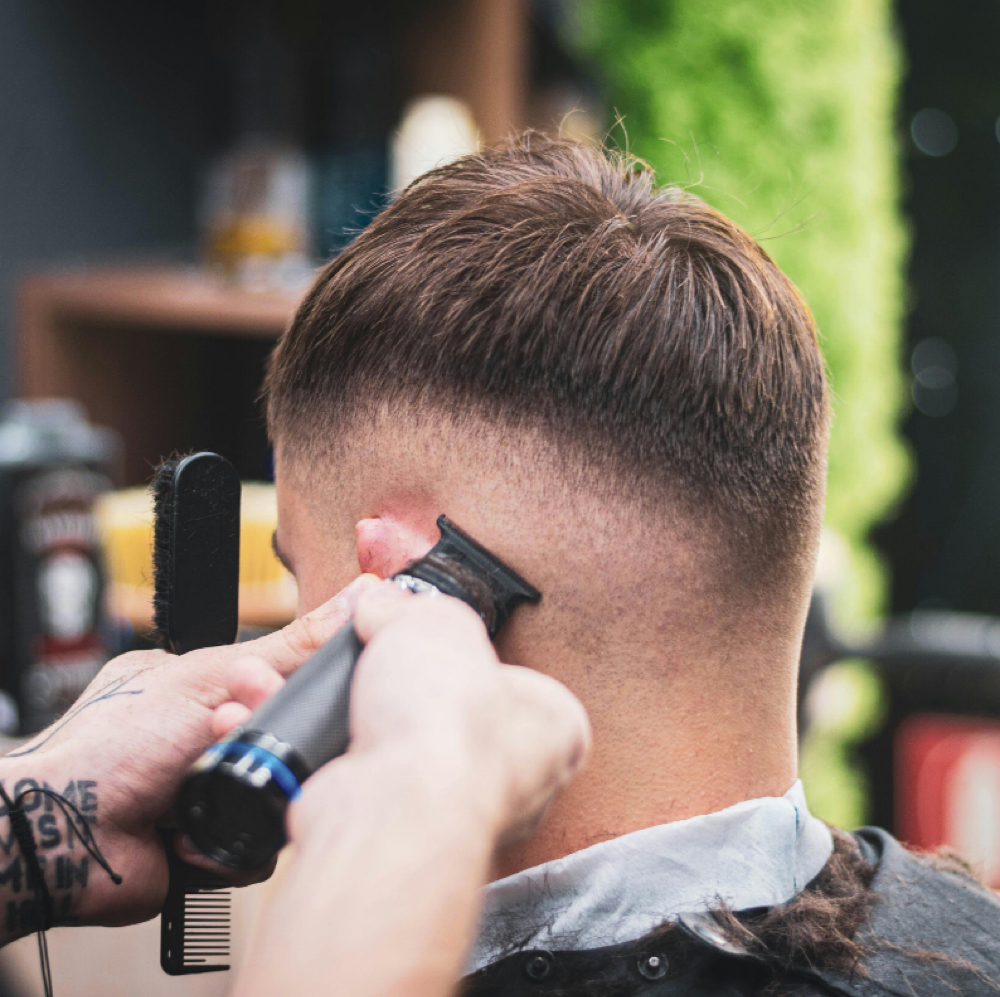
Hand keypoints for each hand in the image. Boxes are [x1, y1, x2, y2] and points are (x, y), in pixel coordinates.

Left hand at [0, 574, 377, 935]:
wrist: (62, 834)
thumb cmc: (113, 744)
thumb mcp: (212, 676)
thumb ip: (293, 644)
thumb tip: (362, 593)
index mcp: (208, 690)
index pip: (282, 682)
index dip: (282, 688)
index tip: (264, 688)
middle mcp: (212, 741)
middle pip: (286, 741)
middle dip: (258, 743)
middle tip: (215, 736)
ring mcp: (214, 793)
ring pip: (281, 796)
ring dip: (243, 795)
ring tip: (195, 788)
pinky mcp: (217, 846)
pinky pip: (261, 846)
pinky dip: (229, 844)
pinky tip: (189, 833)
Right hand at [225, 586, 588, 996]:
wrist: (389, 806)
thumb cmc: (443, 722)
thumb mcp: (437, 621)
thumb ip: (413, 607)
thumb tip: (382, 606)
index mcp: (554, 729)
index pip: (512, 678)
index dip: (465, 653)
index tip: (432, 640)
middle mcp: (520, 783)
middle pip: (455, 713)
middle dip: (413, 690)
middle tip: (388, 670)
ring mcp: (461, 816)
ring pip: (411, 751)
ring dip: (375, 724)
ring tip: (359, 703)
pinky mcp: (404, 837)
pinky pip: (375, 784)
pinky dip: (351, 760)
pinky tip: (342, 740)